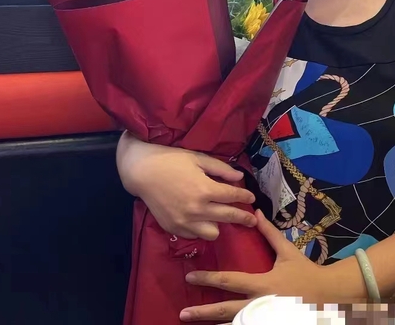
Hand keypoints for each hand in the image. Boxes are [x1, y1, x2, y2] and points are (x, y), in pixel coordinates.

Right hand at [116, 132, 256, 240]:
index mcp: (205, 189)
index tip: (252, 197)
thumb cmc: (171, 160)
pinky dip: (201, 228)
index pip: (232, 197)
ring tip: (220, 217)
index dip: (245, 196)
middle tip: (252, 219)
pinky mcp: (173, 228)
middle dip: (243, 218)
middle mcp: (197, 209)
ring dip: (219, 225)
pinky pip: (195, 235)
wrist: (142, 171)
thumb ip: (221, 169)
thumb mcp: (198, 158)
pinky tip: (201, 219)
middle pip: (228, 217)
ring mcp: (184, 221)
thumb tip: (239, 178)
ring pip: (213, 233)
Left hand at [180, 210, 338, 322]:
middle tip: (183, 311)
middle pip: (226, 310)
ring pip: (235, 324)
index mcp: (263, 284)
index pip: (230, 280)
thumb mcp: (288, 251)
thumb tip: (255, 212)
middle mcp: (260, 304)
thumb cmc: (306, 273)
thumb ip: (270, 233)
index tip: (190, 276)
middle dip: (203, 311)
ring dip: (213, 324)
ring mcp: (264, 319)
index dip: (209, 278)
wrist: (328, 297)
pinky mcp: (269, 324)